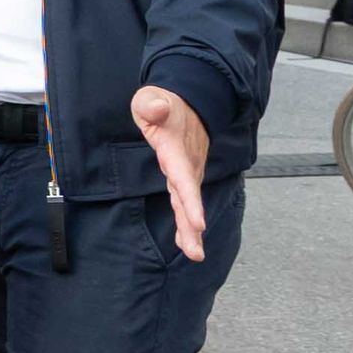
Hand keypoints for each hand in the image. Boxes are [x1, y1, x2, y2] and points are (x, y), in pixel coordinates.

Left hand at [132, 84, 211, 260]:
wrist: (190, 101)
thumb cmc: (165, 102)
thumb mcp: (153, 97)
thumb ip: (153, 103)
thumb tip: (157, 106)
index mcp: (175, 149)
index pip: (184, 177)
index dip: (191, 200)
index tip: (198, 223)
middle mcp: (186, 164)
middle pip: (189, 198)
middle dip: (192, 226)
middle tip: (196, 253)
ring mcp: (188, 171)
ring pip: (188, 204)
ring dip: (191, 230)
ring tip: (195, 254)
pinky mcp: (184, 174)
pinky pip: (185, 201)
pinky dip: (187, 221)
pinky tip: (187, 241)